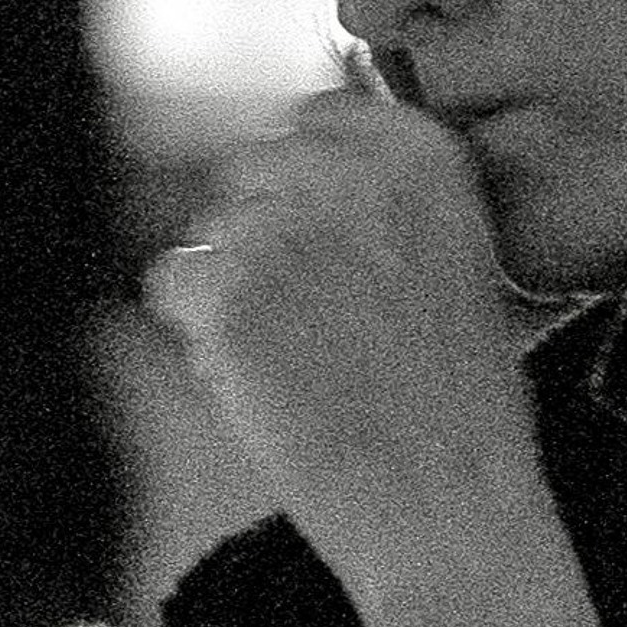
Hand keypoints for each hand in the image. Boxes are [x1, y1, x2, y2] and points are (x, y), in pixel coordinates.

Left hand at [144, 86, 608, 626]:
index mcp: (422, 154)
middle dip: (260, 235)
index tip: (329, 252)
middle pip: (248, 170)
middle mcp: (350, 172)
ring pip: (207, 231)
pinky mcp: (225, 293)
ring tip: (300, 358)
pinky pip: (170, 283)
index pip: (316, 120)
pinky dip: (196, 330)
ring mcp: (281, 228)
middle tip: (310, 321)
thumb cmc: (456, 406)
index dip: (305, 188)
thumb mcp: (454, 261)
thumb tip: (292, 149)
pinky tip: (259, 377)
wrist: (446, 506)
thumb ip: (381, 197)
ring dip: (230, 287)